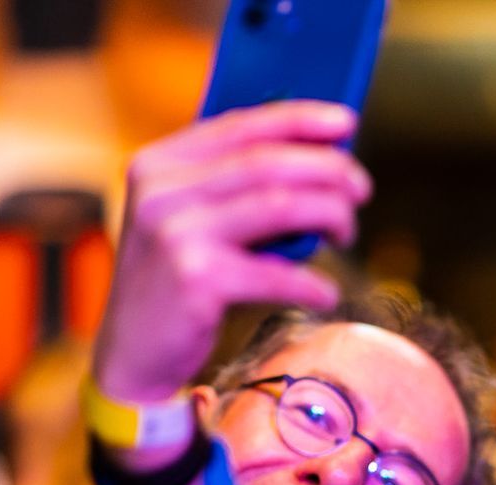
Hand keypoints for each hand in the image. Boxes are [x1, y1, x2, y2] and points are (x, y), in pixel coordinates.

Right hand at [92, 101, 370, 405]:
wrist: (133, 354)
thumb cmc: (176, 285)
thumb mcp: (188, 223)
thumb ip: (232, 190)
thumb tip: (318, 165)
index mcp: (158, 165)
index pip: (239, 126)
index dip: (298, 120)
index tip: (345, 122)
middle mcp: (161, 192)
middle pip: (267, 163)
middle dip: (327, 170)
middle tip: (362, 188)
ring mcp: (175, 234)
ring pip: (279, 206)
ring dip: (328, 215)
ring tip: (347, 233)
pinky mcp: (195, 280)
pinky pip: (275, 274)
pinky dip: (310, 283)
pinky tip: (327, 293)